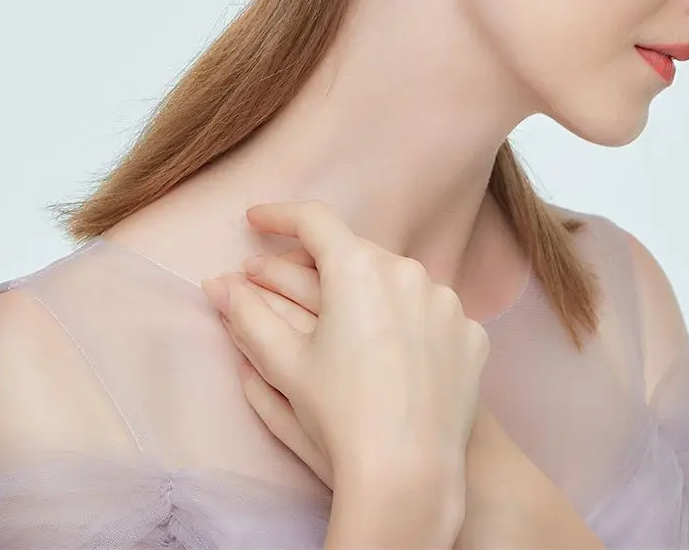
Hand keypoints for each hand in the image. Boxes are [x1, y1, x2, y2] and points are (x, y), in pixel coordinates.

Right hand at [201, 200, 489, 492]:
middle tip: (283, 281)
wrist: (408, 472)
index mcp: (359, 268)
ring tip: (344, 326)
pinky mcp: (471, 333)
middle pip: (356, 254)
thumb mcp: (284, 363)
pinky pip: (433, 315)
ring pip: (398, 283)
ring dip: (368, 294)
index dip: (280, 216)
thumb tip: (218, 284)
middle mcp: (409, 271)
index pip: (314, 221)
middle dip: (319, 265)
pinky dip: (409, 324)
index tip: (256, 220)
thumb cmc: (338, 415)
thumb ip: (248, 314)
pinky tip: (393, 356)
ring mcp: (447, 301)